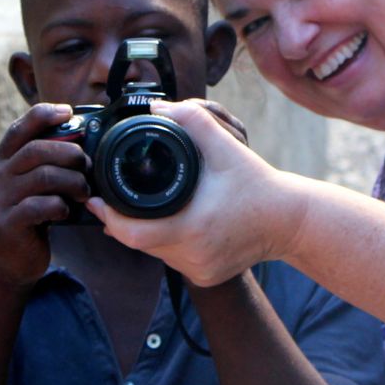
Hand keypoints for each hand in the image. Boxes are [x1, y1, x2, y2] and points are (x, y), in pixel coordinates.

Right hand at [0, 103, 91, 292]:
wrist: (3, 262)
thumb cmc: (24, 217)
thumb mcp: (27, 186)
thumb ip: (44, 166)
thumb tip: (83, 144)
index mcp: (1, 162)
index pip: (19, 129)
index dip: (44, 115)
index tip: (69, 112)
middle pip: (37, 150)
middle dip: (71, 154)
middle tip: (88, 166)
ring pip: (44, 176)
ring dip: (72, 181)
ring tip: (83, 191)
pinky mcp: (8, 224)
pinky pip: (41, 206)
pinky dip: (60, 206)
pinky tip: (65, 211)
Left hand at [87, 100, 303, 285]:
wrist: (290, 220)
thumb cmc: (259, 185)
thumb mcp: (227, 147)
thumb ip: (192, 120)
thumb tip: (157, 108)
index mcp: (192, 229)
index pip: (131, 233)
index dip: (107, 216)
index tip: (94, 199)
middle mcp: (193, 257)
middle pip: (138, 244)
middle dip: (122, 221)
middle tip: (110, 199)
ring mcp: (200, 271)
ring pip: (154, 253)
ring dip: (143, 232)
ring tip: (138, 208)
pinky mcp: (206, 276)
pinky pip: (172, 259)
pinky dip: (165, 242)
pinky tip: (169, 224)